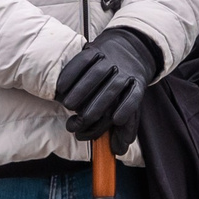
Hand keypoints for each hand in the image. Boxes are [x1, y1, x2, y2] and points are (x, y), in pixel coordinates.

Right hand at [54, 26, 159, 140]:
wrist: (130, 47)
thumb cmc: (126, 86)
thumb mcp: (132, 103)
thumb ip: (126, 128)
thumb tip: (117, 151)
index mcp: (137, 85)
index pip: (134, 97)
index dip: (127, 108)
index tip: (115, 119)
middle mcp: (125, 71)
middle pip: (112, 89)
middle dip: (95, 107)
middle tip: (80, 121)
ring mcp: (110, 59)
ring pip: (96, 74)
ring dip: (80, 91)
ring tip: (68, 105)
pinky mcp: (96, 49)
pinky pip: (82, 60)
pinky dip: (71, 73)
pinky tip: (61, 87)